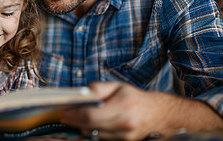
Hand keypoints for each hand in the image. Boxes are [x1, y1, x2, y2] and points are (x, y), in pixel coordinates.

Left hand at [61, 81, 222, 139]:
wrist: (159, 113)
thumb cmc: (135, 97)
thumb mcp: (117, 86)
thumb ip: (99, 88)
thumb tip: (81, 93)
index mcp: (123, 106)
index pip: (91, 115)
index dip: (74, 115)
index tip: (64, 112)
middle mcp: (125, 123)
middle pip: (92, 127)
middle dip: (75, 121)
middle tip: (65, 116)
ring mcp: (126, 136)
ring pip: (96, 134)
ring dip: (84, 127)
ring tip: (76, 119)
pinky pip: (104, 138)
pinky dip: (95, 131)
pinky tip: (90, 124)